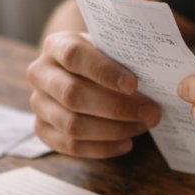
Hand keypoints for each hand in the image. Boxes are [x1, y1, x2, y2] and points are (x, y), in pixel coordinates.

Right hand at [27, 31, 160, 157]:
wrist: (79, 72)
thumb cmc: (103, 60)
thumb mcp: (110, 49)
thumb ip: (125, 58)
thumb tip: (156, 76)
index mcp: (56, 45)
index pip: (74, 56)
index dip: (104, 72)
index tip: (134, 85)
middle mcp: (40, 73)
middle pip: (73, 95)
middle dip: (116, 107)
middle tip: (151, 112)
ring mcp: (38, 104)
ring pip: (72, 124)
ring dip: (113, 130)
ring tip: (142, 126)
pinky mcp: (42, 129)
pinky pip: (70, 146)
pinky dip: (102, 148)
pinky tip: (126, 143)